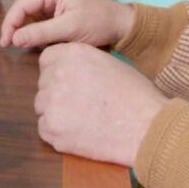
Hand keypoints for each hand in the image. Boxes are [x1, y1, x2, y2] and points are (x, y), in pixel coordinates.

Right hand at [0, 0, 134, 49]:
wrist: (122, 25)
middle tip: (10, 47)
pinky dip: (38, 35)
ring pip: (30, 18)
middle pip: (23, 11)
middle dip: (17, 29)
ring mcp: (53, 2)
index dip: (10, 24)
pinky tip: (40, 43)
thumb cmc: (98, 22)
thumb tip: (15, 39)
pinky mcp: (57, 13)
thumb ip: (40, 33)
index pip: (22, 5)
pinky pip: (40, 23)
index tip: (5, 43)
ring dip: (28, 33)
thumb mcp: (69, 29)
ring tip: (28, 46)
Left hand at [34, 44, 167, 164]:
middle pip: (43, 84)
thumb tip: (67, 70)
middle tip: (81, 105)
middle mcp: (57, 74)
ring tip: (84, 119)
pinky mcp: (52, 128)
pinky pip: (44, 129)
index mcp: (72, 54)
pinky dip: (58, 133)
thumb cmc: (135, 96)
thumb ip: (82, 63)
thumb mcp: (109, 64)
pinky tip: (80, 132)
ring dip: (56, 113)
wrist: (146, 127)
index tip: (69, 83)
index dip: (57, 72)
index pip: (47, 60)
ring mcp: (52, 102)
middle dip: (57, 94)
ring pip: (42, 107)